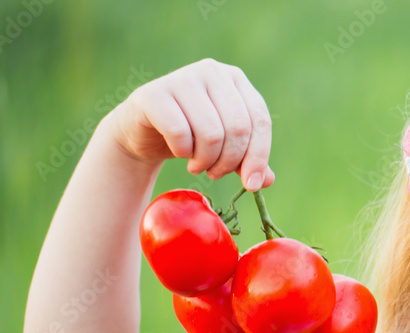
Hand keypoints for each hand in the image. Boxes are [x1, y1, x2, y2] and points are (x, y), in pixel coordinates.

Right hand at [106, 58, 274, 190]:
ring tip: (197, 165)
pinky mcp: (154, 94)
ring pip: (211, 133)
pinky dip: (182, 152)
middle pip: (238, 128)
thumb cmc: (192, 137)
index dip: (259, 156)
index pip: (260, 120)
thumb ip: (249, 161)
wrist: (143, 132)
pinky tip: (179, 152)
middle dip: (229, 162)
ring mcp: (182, 78)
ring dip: (206, 161)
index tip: (252, 185)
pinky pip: (180, 133)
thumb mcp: (226, 149)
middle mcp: (212, 71)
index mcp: (236, 79)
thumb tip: (266, 180)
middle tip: (216, 173)